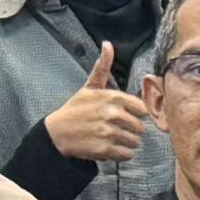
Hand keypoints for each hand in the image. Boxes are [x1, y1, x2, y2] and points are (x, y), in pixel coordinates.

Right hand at [44, 44, 151, 167]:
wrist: (57, 133)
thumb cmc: (76, 109)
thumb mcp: (90, 86)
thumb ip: (103, 67)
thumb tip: (107, 44)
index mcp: (112, 97)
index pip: (142, 109)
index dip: (135, 114)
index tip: (125, 116)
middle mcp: (112, 114)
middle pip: (140, 127)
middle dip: (132, 130)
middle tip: (117, 129)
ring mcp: (109, 132)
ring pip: (135, 142)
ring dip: (127, 142)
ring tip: (113, 138)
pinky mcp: (105, 149)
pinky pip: (127, 154)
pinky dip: (122, 154)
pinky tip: (111, 147)